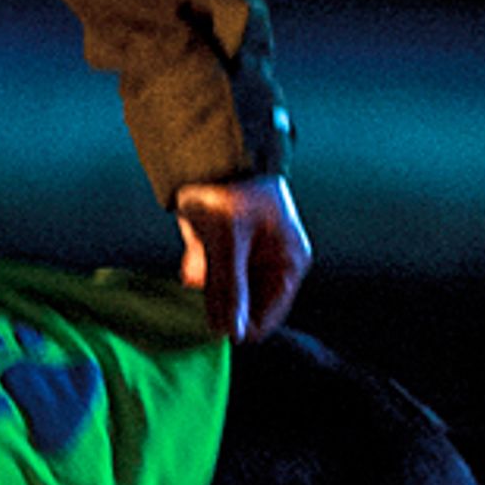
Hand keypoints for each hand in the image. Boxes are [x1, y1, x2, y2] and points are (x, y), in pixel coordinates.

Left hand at [173, 174, 310, 342]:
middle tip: (202, 286)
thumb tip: (230, 333)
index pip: (268, 316)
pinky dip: (199, 273)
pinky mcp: (223, 254)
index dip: (240, 325)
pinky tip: (195, 253)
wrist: (207, 152)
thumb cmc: (231, 188)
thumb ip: (229, 288)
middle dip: (219, 302)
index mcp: (289, 263)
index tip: (211, 324)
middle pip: (244, 307)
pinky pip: (210, 279)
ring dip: (206, 287)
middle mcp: (271, 266)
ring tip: (201, 259)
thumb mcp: (229, 240)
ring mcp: (246, 260)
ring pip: (223, 295)